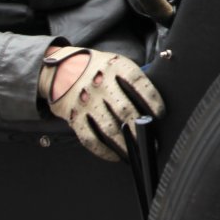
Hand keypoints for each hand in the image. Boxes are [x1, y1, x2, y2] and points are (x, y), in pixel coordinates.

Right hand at [38, 46, 163, 161]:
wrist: (59, 68)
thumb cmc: (96, 68)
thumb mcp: (114, 63)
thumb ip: (131, 79)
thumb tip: (152, 102)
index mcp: (114, 67)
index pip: (137, 82)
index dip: (151, 99)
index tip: (161, 113)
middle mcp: (100, 85)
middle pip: (124, 110)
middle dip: (141, 128)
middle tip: (152, 142)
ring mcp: (87, 102)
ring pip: (109, 128)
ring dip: (125, 144)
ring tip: (137, 153)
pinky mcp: (75, 117)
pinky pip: (90, 139)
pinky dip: (103, 151)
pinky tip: (115, 156)